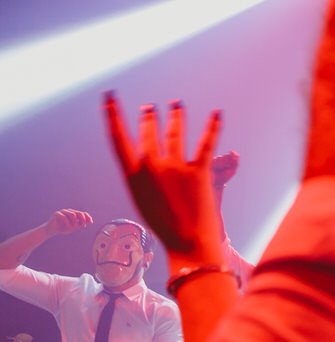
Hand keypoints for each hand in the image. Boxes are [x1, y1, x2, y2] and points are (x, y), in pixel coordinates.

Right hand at [46, 209, 92, 235]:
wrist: (53, 230)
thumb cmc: (64, 228)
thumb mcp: (74, 227)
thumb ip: (80, 223)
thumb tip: (90, 221)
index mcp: (74, 214)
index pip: (83, 213)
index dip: (88, 217)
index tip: (91, 222)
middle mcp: (69, 211)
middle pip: (79, 213)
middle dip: (83, 220)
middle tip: (83, 226)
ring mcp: (63, 211)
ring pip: (72, 214)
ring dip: (75, 222)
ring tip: (75, 228)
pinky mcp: (57, 213)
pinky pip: (64, 217)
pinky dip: (68, 223)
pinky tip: (69, 227)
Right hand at [103, 93, 222, 259]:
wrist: (188, 244)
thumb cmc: (165, 227)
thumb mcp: (144, 201)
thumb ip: (143, 178)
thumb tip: (145, 159)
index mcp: (133, 176)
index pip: (117, 138)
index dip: (112, 115)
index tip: (109, 96)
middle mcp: (151, 167)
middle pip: (148, 133)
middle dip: (149, 118)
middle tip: (151, 108)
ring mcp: (175, 168)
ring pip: (174, 133)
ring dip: (175, 116)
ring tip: (176, 104)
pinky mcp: (199, 172)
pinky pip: (207, 143)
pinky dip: (213, 126)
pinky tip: (218, 112)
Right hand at [211, 151, 239, 187]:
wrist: (216, 182)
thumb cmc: (224, 177)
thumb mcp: (232, 171)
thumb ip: (236, 163)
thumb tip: (238, 155)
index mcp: (229, 161)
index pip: (232, 154)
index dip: (233, 154)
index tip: (233, 156)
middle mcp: (223, 160)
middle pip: (227, 155)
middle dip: (227, 162)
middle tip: (227, 167)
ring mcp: (217, 160)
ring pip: (220, 157)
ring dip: (222, 164)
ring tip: (220, 169)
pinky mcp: (211, 161)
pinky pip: (215, 159)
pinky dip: (216, 164)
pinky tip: (216, 168)